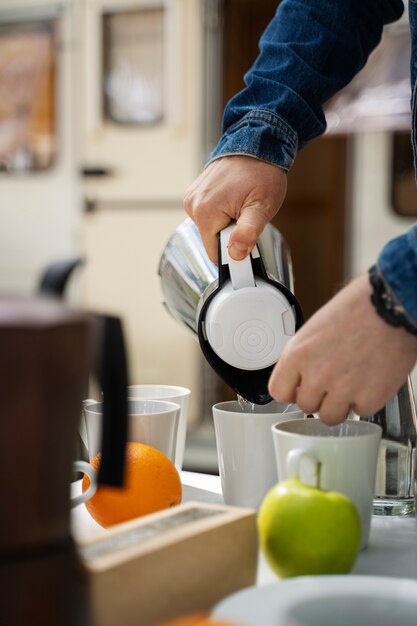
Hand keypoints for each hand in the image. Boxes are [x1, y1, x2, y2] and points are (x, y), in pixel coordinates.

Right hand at [183, 155, 286, 262]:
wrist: (255, 144)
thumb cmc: (261, 172)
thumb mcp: (262, 207)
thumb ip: (248, 233)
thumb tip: (236, 254)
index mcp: (205, 211)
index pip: (215, 253)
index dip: (233, 249)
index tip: (246, 235)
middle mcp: (193, 205)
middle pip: (212, 240)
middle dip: (230, 234)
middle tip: (245, 214)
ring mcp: (191, 198)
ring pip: (210, 229)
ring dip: (226, 223)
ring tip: (239, 204)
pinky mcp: (194, 194)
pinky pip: (207, 216)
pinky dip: (220, 213)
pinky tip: (231, 199)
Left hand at [268, 273, 416, 424]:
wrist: (391, 305)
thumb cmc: (359, 306)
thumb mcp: (316, 327)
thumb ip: (305, 354)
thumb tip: (304, 372)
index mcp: (297, 354)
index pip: (278, 391)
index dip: (291, 391)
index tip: (299, 390)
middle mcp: (316, 375)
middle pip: (306, 405)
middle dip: (319, 396)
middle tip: (332, 382)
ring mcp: (342, 390)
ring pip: (330, 416)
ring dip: (340, 405)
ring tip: (351, 385)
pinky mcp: (369, 398)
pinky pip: (360, 411)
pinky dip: (366, 401)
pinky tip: (371, 381)